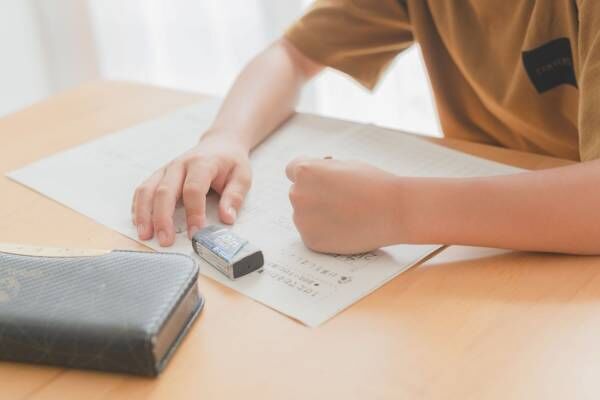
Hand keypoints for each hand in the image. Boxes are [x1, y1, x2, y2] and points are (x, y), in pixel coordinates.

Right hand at [132, 135, 251, 245]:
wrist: (220, 144)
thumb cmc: (230, 162)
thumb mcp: (242, 176)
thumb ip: (234, 197)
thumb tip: (227, 219)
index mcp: (202, 163)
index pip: (193, 189)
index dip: (194, 212)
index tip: (196, 232)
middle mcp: (180, 165)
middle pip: (165, 191)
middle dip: (163, 217)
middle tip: (165, 240)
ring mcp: (166, 169)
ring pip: (148, 189)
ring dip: (144, 213)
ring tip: (146, 235)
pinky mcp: (159, 175)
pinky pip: (143, 190)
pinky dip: (138, 207)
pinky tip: (139, 223)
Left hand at [286, 157, 404, 253]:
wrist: (394, 211)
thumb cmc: (373, 184)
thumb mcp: (345, 165)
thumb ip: (323, 170)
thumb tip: (313, 178)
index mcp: (305, 172)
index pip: (292, 170)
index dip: (307, 175)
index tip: (318, 180)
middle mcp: (298, 195)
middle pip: (297, 193)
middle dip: (313, 195)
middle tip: (340, 199)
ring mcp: (302, 220)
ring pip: (303, 215)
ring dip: (317, 214)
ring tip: (346, 214)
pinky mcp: (311, 241)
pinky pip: (312, 233)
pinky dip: (324, 232)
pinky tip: (345, 227)